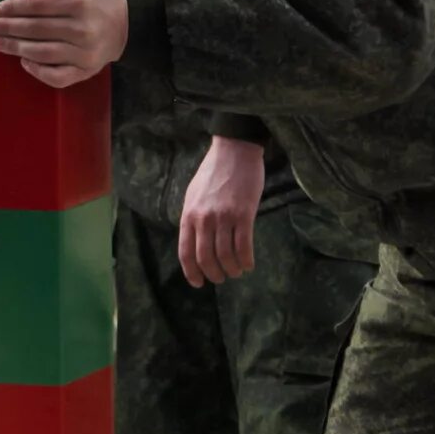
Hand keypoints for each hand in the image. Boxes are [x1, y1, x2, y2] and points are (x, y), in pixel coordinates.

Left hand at [0, 0, 127, 89]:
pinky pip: (57, 76)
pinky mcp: (86, 71)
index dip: (16, 6)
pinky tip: (23, 61)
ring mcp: (85, 53)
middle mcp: (84, 29)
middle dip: (9, 28)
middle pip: (38, 29)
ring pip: (44, 53)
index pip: (41, 4)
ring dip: (17, 48)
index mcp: (82, 3)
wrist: (129, 28)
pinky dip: (38, 71)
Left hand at [178, 135, 263, 285]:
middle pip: (206, 258)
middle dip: (214, 274)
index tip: (199, 283)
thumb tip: (194, 242)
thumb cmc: (214, 172)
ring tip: (236, 271)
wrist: (234, 150)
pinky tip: (248, 264)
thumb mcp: (193, 194)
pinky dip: (246, 260)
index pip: (185, 252)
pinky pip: (244, 246)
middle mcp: (204, 219)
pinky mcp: (244, 214)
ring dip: (232, 269)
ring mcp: (224, 217)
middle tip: (221, 278)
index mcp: (189, 215)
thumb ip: (193, 218)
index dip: (192, 272)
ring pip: (226, 255)